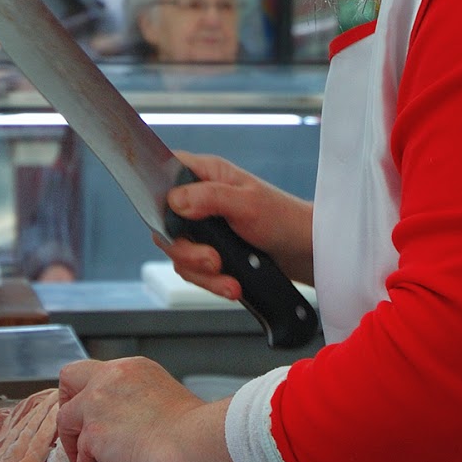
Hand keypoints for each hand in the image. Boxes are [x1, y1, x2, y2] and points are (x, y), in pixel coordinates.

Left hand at [56, 355, 246, 461]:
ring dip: (71, 442)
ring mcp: (98, 404)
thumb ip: (137, 397)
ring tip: (83, 460)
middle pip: (69, 377)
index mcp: (131, 367)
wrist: (191, 440)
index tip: (93, 410)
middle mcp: (110, 377)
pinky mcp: (93, 433)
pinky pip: (79, 455)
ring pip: (64, 418)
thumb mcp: (162, 394)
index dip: (89, 390)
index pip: (97, 371)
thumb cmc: (188, 427)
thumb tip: (127, 417)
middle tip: (76, 425)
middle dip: (67, 401)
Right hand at [160, 150, 313, 296]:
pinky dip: (210, 283)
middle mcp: (200, 199)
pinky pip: (194, 271)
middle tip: (213, 261)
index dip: (157, 194)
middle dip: (186, 250)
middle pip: (165, 224)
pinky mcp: (210, 252)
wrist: (305, 253)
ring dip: (201, 273)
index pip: (166, 175)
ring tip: (229, 281)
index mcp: (206, 174)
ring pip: (178, 253)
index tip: (168, 218)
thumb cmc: (283, 218)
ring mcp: (204, 228)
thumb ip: (210, 197)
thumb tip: (175, 199)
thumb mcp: (247, 204)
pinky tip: (231, 286)